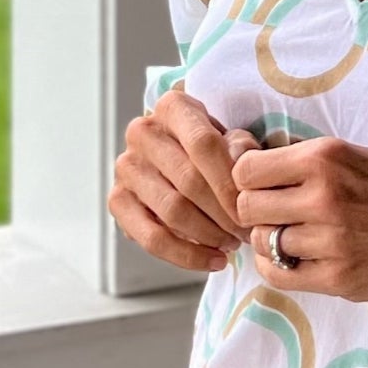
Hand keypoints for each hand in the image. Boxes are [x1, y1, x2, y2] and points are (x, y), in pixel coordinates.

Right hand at [110, 88, 260, 272]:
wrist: (180, 163)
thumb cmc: (214, 151)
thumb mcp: (234, 140)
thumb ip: (241, 147)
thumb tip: (241, 161)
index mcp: (172, 107)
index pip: (203, 144)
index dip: (229, 181)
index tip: (250, 209)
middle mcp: (142, 132)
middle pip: (189, 181)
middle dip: (224, 214)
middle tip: (247, 233)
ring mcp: (126, 167)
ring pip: (172, 211)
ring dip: (209, 235)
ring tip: (233, 244)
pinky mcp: (117, 201)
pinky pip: (152, 238)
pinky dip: (187, 255)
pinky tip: (214, 260)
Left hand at [230, 136, 367, 300]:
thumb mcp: (366, 155)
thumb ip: (316, 163)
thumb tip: (262, 163)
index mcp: (327, 157)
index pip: (247, 168)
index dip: (248, 177)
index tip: (262, 184)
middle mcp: (323, 196)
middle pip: (247, 206)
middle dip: (257, 210)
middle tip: (278, 213)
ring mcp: (331, 240)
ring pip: (263, 242)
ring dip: (272, 240)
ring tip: (296, 236)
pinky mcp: (340, 277)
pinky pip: (280, 275)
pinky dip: (280, 267)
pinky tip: (299, 260)